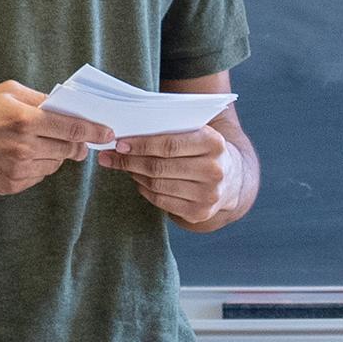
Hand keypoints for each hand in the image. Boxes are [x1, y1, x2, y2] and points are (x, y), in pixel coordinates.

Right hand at [0, 82, 112, 195]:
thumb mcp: (7, 92)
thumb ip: (40, 98)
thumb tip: (67, 106)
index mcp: (25, 120)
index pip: (73, 129)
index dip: (95, 132)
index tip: (109, 134)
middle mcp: (24, 147)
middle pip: (69, 149)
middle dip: (76, 144)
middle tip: (75, 140)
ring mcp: (18, 169)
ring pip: (55, 164)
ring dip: (54, 155)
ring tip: (34, 144)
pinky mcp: (11, 185)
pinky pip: (39, 176)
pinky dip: (37, 167)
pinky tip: (19, 156)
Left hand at [97, 123, 244, 228]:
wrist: (232, 179)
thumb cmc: (203, 149)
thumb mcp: (196, 132)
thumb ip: (170, 129)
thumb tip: (128, 136)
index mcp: (214, 143)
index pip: (169, 144)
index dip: (141, 144)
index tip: (119, 143)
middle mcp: (214, 170)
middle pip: (160, 166)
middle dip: (130, 161)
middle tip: (110, 156)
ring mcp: (209, 195)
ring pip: (157, 184)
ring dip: (135, 174)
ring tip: (124, 166)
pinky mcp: (200, 213)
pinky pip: (161, 201)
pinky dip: (144, 190)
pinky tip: (138, 180)